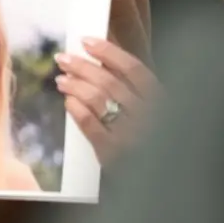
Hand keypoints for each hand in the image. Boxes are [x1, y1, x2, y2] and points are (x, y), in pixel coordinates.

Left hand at [55, 37, 159, 165]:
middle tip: (63, 59)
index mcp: (161, 102)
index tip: (86, 41)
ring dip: (74, 85)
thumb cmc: (147, 137)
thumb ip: (130, 87)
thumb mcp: (149, 110)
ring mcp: (132, 136)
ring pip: (97, 100)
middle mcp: (149, 118)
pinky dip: (76, 109)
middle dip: (82, 66)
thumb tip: (98, 56)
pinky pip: (90, 125)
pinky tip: (68, 101)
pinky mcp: (114, 154)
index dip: (109, 52)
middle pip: (110, 82)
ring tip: (62, 79)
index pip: (134, 69)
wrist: (156, 181)